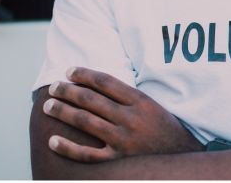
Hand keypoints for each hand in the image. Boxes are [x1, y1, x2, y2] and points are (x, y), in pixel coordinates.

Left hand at [43, 67, 202, 162]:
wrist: (182, 157)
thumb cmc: (166, 129)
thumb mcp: (153, 106)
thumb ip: (129, 97)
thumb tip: (98, 84)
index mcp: (141, 102)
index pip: (106, 82)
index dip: (84, 74)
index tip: (69, 71)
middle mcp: (131, 119)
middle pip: (92, 100)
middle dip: (68, 91)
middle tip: (54, 87)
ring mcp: (124, 140)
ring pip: (86, 122)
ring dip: (63, 112)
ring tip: (48, 106)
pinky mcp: (119, 160)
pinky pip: (88, 154)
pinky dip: (68, 147)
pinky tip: (53, 141)